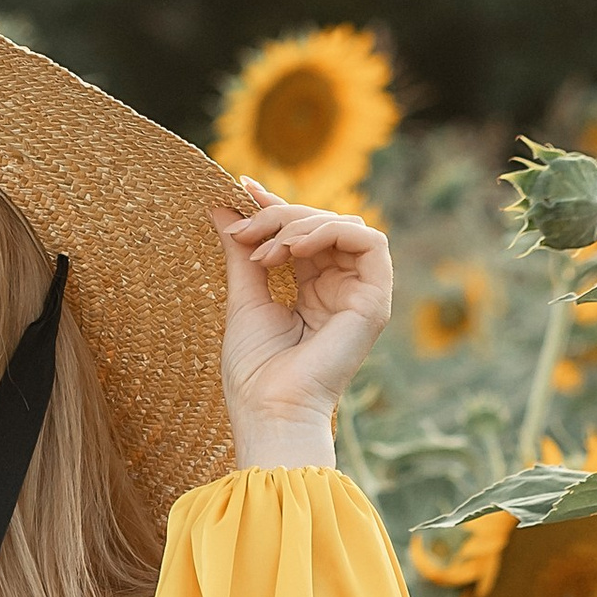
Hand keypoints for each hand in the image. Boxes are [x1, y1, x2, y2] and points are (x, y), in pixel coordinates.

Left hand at [217, 185, 392, 466]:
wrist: (270, 409)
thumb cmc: (255, 370)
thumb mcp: (243, 297)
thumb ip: (239, 251)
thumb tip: (222, 207)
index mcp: (313, 291)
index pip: (302, 233)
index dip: (276, 206)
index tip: (242, 188)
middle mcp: (340, 289)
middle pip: (321, 223)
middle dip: (279, 216)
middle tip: (244, 232)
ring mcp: (360, 294)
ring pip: (344, 224)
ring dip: (300, 224)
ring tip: (266, 250)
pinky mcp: (375, 300)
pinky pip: (368, 242)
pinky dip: (329, 232)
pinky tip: (293, 248)